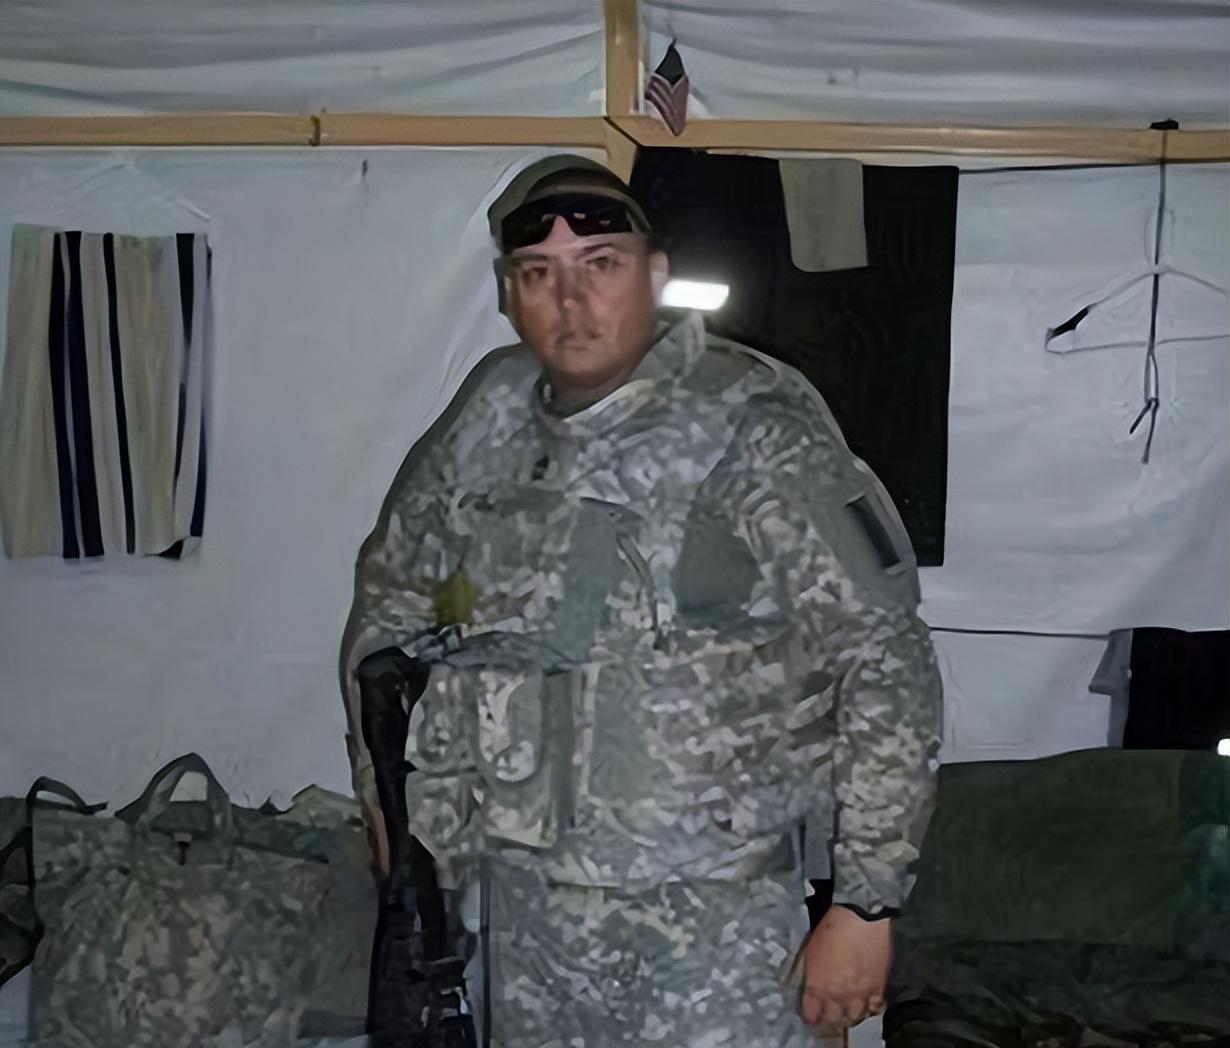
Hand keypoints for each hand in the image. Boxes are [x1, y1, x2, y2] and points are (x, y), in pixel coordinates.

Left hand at [797, 905, 890, 1031]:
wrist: (860, 919)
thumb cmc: (831, 927)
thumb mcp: (811, 951)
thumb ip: (812, 973)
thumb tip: (812, 983)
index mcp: (817, 985)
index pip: (811, 1013)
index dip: (810, 1016)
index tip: (810, 1016)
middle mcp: (837, 995)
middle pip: (833, 1019)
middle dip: (829, 1019)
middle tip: (829, 1017)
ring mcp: (859, 994)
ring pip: (854, 1017)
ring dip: (849, 1016)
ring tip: (847, 1012)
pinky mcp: (878, 988)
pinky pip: (875, 1008)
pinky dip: (871, 1009)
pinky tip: (868, 1006)